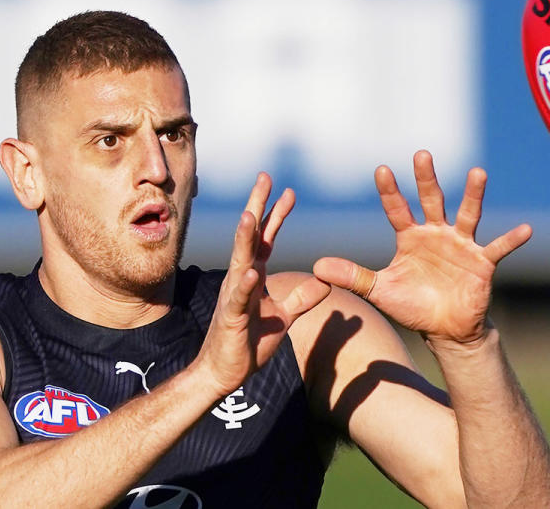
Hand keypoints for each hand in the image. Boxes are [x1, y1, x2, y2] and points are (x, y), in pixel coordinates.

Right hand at [196, 173, 330, 394]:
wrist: (224, 372)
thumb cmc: (249, 343)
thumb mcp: (284, 317)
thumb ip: (302, 299)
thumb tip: (325, 283)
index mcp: (253, 277)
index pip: (265, 238)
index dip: (276, 215)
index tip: (288, 191)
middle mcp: (241, 279)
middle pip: (250, 237)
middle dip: (257, 207)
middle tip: (265, 178)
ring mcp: (234, 297)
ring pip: (240, 261)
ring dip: (244, 238)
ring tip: (250, 215)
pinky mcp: (232, 319)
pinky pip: (240, 300)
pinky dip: (246, 285)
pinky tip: (252, 272)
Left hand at [313, 151, 530, 344]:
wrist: (445, 329)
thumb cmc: (412, 304)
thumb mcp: (378, 290)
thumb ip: (351, 276)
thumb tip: (316, 266)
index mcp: (410, 237)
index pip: (397, 209)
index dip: (390, 191)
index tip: (381, 169)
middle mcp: (437, 233)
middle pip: (431, 200)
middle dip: (426, 178)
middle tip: (421, 153)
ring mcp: (462, 245)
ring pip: (468, 214)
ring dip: (472, 194)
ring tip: (478, 172)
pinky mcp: (482, 263)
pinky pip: (498, 248)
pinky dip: (511, 240)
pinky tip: (525, 229)